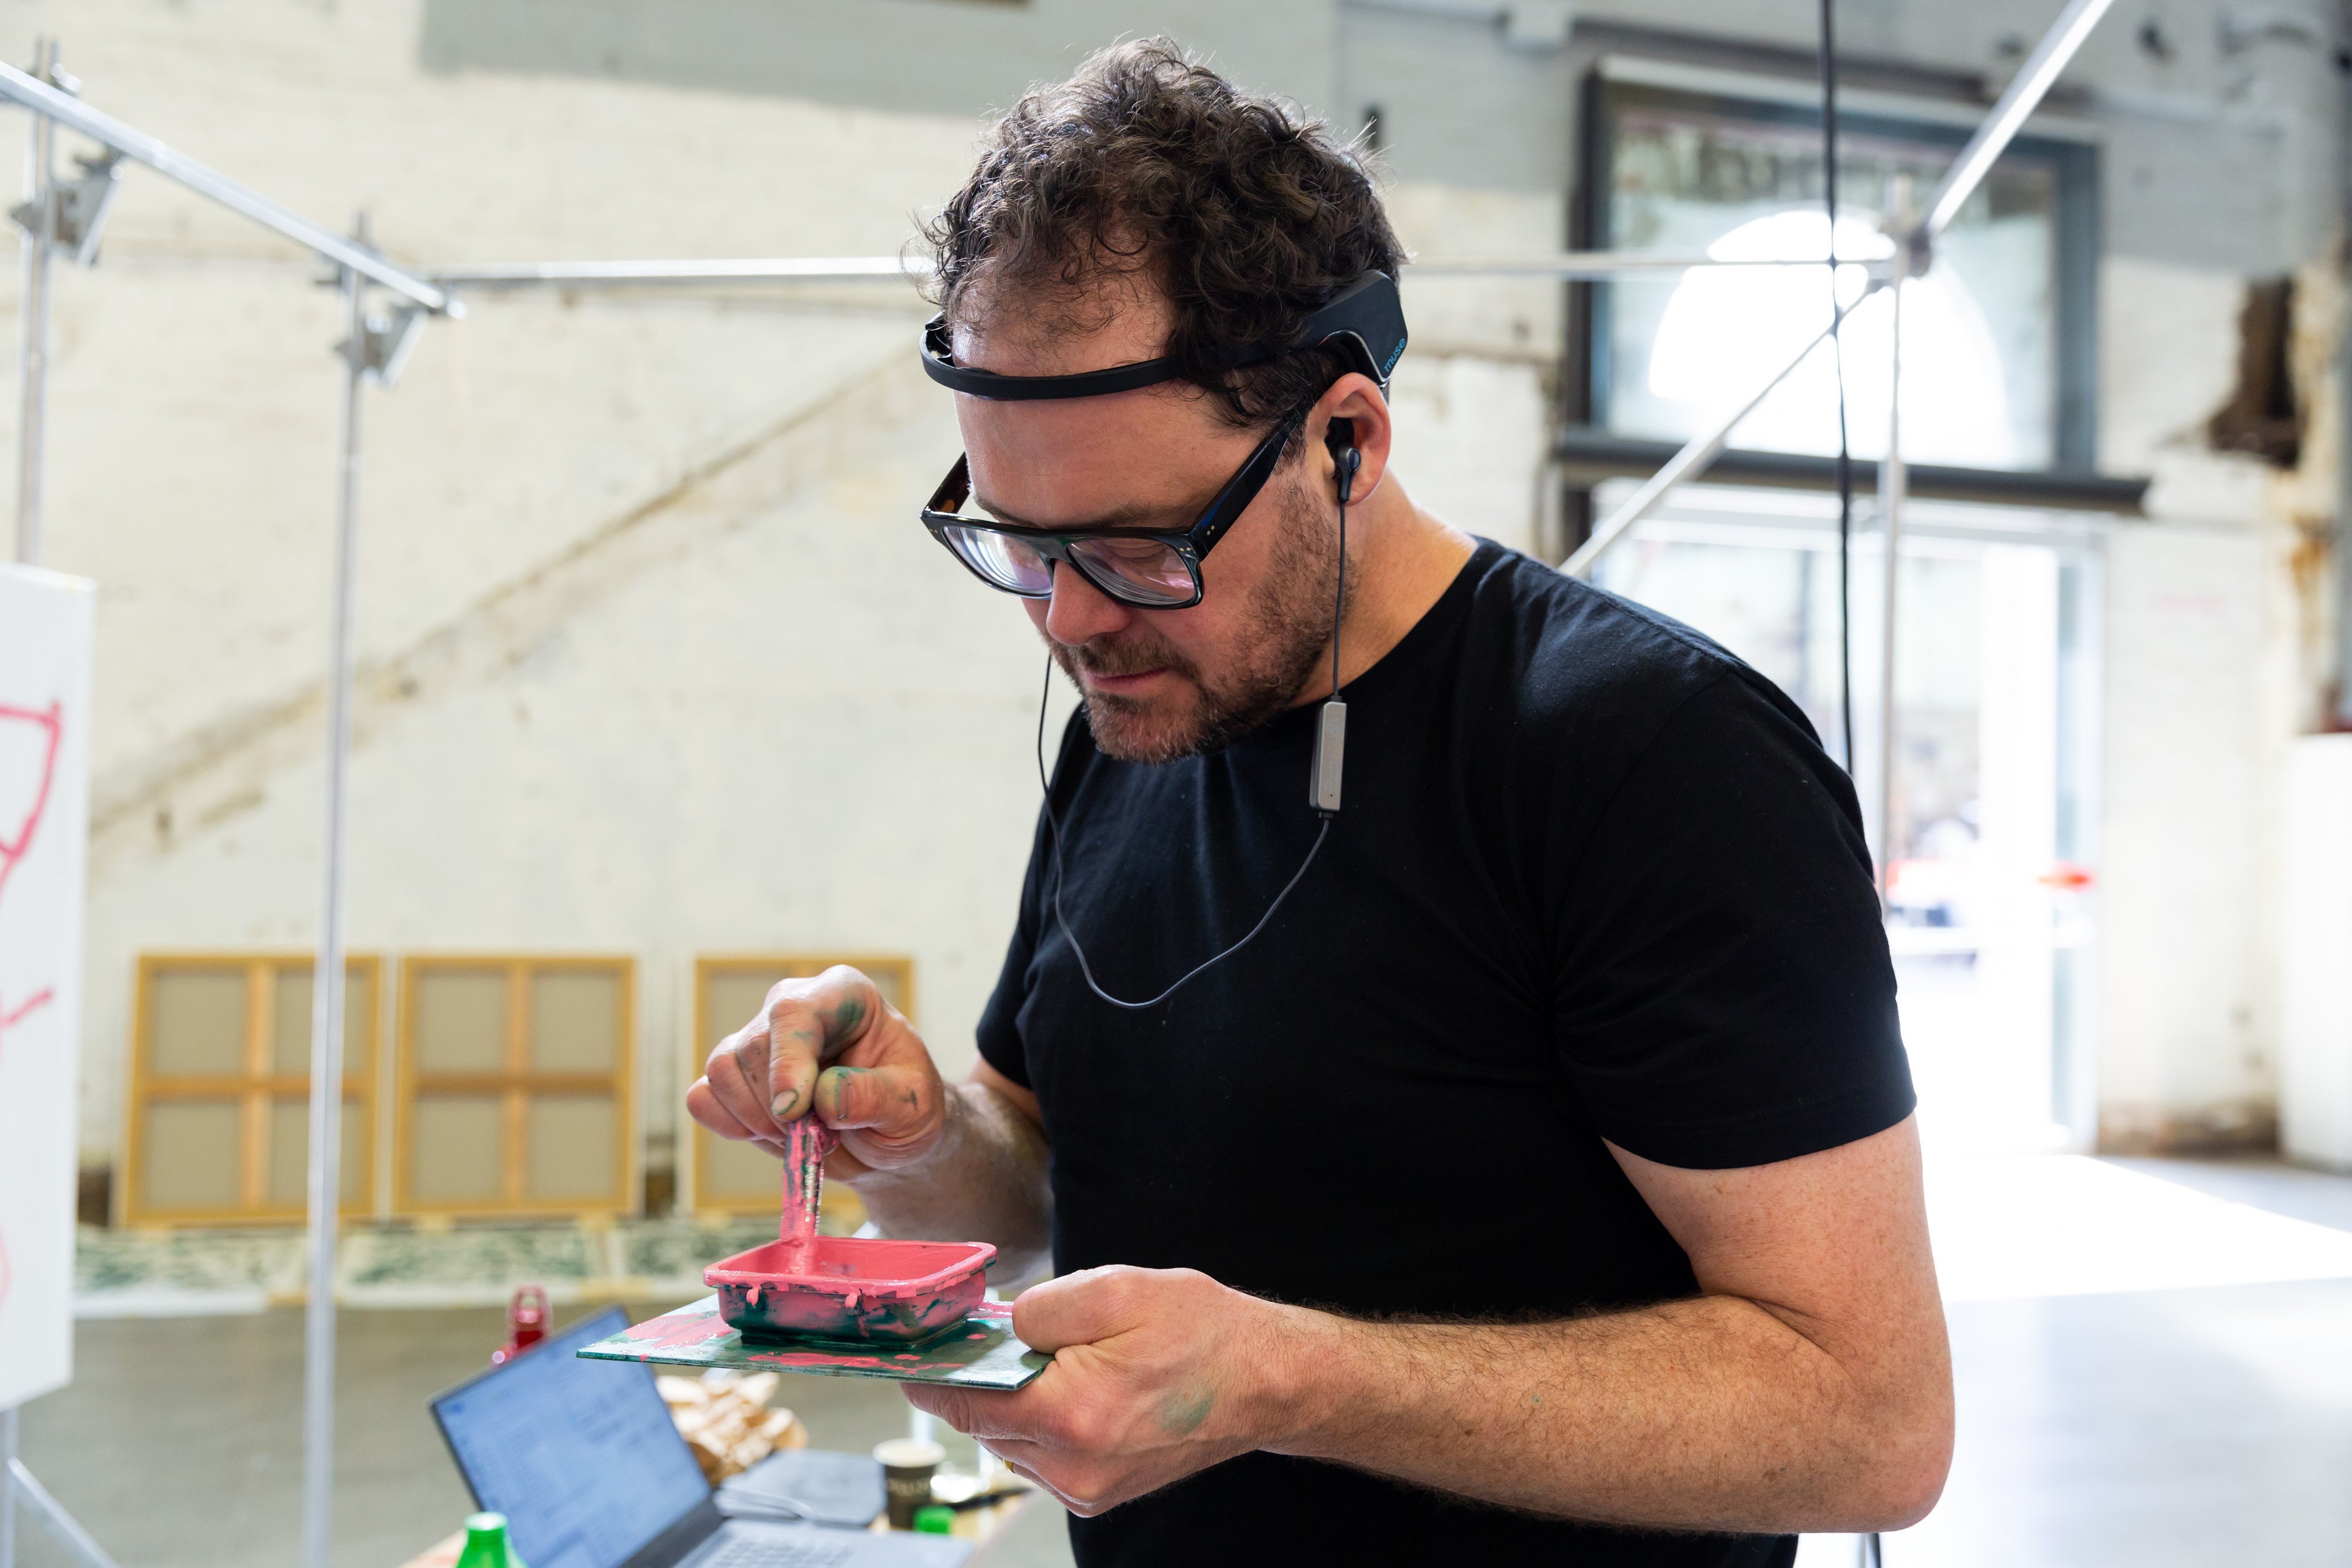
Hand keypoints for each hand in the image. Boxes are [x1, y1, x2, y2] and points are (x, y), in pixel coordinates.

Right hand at [685, 965, 948, 1178]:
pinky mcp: (734, 1078)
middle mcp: (794, 1007)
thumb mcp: (913, 1106)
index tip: (794, 1110)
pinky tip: (772, 1136)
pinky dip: (730, 1127)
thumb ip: (873, 1096)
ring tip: (805, 1136)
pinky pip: (703, 1098)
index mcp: (843, 995)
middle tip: (824, 1137)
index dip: (786, 1061)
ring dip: (758, 1121)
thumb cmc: (906, 1110)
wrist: (888, 1138)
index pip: (793, 1012)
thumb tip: (821, 1096)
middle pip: (752, 1049)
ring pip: (722, 1073)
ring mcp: (758, 1040)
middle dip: (781, 1110)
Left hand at [904, 1265, 1296, 1515]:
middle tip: (1002, 1335)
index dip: (929, 1376)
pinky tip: (1077, 1389)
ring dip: (1014, 1402)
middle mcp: (1073, 1467)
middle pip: (983, 1423)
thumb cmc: (1200, 1331)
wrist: (1264, 1383)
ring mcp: (1085, 1490)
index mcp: (1072, 1414)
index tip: (905, 1355)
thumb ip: (1042, 1307)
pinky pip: (1039, 1457)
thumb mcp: (1117, 1289)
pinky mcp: (1097, 1495)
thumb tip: (997, 1328)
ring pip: (1009, 1442)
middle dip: (983, 1379)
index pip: (964, 1403)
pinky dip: (1041, 1423)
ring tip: (1058, 1361)